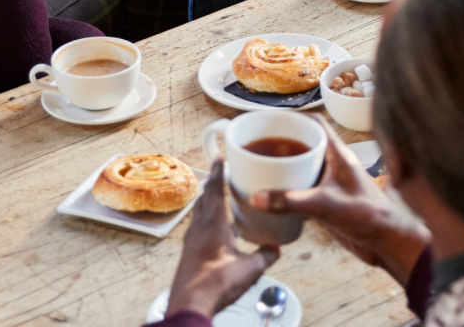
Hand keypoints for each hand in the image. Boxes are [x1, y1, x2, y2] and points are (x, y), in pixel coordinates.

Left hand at [165, 159, 278, 319]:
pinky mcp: (187, 255)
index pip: (214, 189)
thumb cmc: (215, 284)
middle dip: (211, 183)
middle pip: (204, 198)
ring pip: (198, 213)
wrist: (189, 306)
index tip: (219, 158)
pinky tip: (212, 230)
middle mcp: (198, 228)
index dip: (218, 172)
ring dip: (206, 201)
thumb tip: (276, 249)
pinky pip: (195, 228)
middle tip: (218, 173)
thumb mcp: (249, 269)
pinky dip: (203, 220)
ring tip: (215, 197)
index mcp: (213, 223)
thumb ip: (265, 255)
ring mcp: (190, 242)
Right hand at [251, 120, 429, 285]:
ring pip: (304, 169)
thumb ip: (291, 201)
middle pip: (306, 145)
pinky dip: (289, 191)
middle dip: (284, 144)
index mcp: (339, 155)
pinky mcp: (327, 203)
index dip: (295, 118)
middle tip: (258, 147)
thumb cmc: (367, 215)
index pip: (316, 125)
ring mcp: (331, 184)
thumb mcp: (325, 205)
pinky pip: (304, 190)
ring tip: (260, 169)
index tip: (272, 120)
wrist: (385, 241)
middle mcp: (334, 165)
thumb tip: (257, 197)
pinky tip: (273, 198)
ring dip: (285, 169)